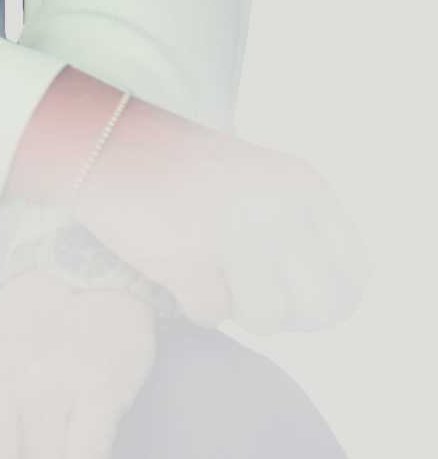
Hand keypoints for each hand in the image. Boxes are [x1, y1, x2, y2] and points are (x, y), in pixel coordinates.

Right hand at [75, 105, 373, 335]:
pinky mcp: (190, 255)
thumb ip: (297, 233)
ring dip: (237, 307)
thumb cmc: (181, 168)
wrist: (104, 140)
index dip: (330, 302)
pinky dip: (191, 300)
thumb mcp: (261, 182)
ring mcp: (236, 230)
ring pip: (268, 318)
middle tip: (251, 295)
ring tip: (210, 271)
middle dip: (287, 315)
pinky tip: (173, 263)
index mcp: (303, 185)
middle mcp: (279, 205)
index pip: (354, 274)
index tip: (297, 301)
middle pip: (320, 307)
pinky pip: (211, 315)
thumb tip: (322, 309)